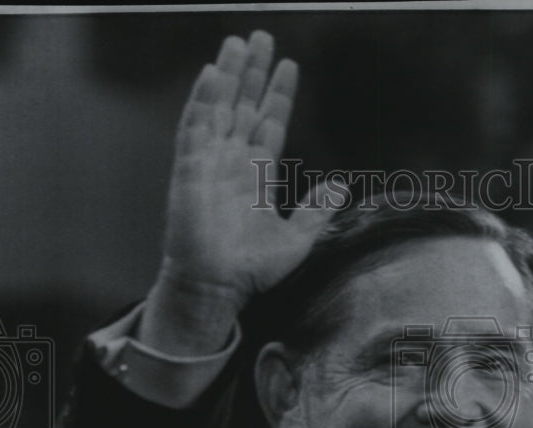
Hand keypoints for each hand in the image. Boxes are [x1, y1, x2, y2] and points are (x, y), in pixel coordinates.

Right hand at [140, 30, 335, 355]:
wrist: (218, 287)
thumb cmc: (251, 269)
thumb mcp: (297, 239)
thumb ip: (317, 211)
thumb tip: (342, 186)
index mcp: (257, 175)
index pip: (270, 122)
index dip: (279, 94)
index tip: (289, 66)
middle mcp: (233, 162)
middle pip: (244, 105)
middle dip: (253, 72)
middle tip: (261, 36)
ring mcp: (210, 162)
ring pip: (220, 107)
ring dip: (229, 75)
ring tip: (238, 42)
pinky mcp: (189, 169)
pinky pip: (195, 127)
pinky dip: (203, 100)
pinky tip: (213, 73)